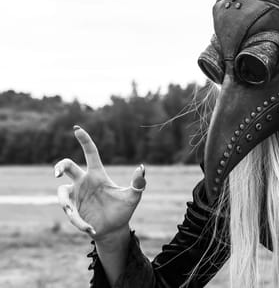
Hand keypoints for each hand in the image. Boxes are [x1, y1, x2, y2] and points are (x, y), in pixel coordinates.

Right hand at [54, 125, 145, 239]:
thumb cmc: (123, 210)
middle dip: (60, 166)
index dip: (85, 141)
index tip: (77, 128)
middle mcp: (83, 182)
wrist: (115, 229)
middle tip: (57, 173)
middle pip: (67, 167)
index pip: (90, 154)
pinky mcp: (72, 210)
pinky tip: (91, 230)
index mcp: (97, 175)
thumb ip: (138, 183)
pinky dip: (81, 223)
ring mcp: (76, 196)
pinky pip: (71, 214)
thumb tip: (141, 167)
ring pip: (61, 193)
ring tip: (71, 213)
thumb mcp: (133, 197)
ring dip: (66, 204)